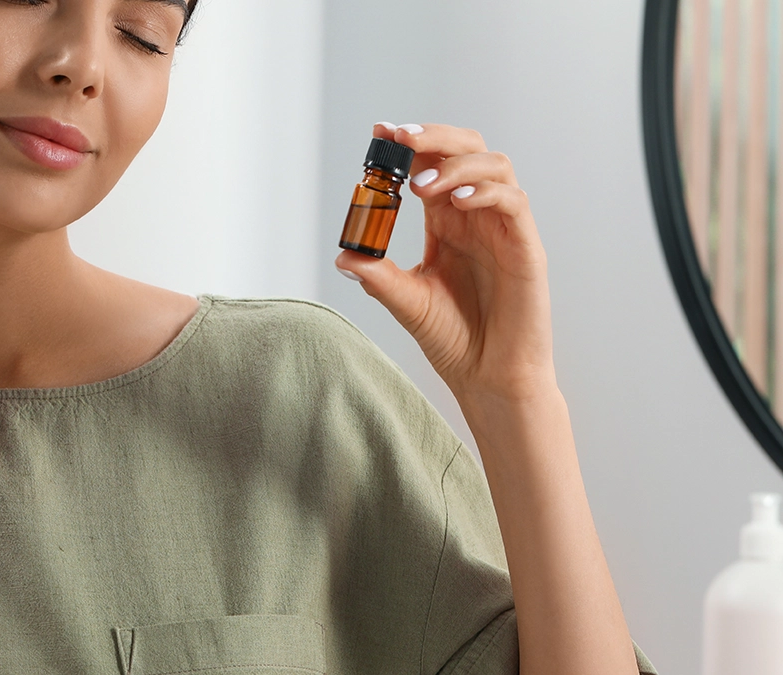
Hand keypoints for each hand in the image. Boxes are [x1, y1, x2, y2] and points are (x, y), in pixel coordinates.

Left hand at [334, 123, 552, 401]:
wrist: (490, 379)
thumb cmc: (456, 340)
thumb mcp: (408, 302)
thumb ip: (379, 277)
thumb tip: (343, 256)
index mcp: (447, 222)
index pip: (431, 165)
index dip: (410, 144)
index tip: (380, 132)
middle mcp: (476, 217)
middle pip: (466, 150)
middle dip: (434, 137)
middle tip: (399, 139)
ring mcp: (504, 229)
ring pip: (494, 165)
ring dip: (455, 164)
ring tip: (420, 184)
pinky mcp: (526, 247)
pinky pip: (513, 202)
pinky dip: (485, 192)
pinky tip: (457, 202)